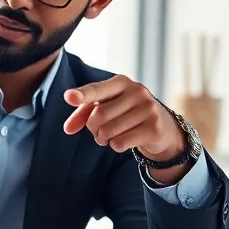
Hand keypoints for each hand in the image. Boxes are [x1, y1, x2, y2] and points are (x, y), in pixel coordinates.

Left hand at [64, 76, 185, 167]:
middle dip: (93, 128)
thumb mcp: (106, 107)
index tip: (69, 97)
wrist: (161, 127)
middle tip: (99, 131)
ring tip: (110, 137)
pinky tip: (124, 141)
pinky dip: (115, 146)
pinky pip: (120, 143)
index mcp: (121, 82)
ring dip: (103, 139)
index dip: (82, 94)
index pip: (97, 89)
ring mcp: (148, 108)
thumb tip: (68, 129)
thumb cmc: (126, 114)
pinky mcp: (154, 128)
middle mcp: (137, 91)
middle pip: (99, 115)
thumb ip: (84, 114)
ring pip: (109, 131)